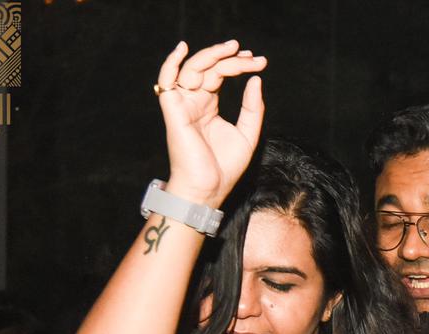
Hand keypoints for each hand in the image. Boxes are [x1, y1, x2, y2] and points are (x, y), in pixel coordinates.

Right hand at [154, 40, 266, 208]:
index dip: (239, 65)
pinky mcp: (173, 110)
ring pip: (193, 68)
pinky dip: (171, 62)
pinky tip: (183, 48)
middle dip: (231, 58)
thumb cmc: (224, 168)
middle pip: (209, 68)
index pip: (221, 75)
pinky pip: (167, 80)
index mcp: (209, 105)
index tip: (260, 62)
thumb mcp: (247, 134)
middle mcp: (194, 100)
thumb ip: (252, 108)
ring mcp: (182, 103)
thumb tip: (256, 79)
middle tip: (252, 56)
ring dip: (212, 56)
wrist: (208, 190)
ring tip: (234, 49)